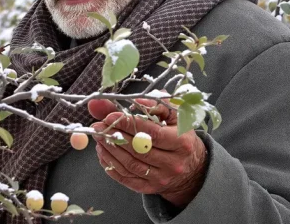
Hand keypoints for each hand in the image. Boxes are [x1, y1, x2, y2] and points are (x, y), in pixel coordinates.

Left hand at [88, 95, 207, 207]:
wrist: (191, 167)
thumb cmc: (178, 134)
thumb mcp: (172, 114)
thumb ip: (151, 104)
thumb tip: (132, 100)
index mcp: (182, 142)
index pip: (152, 133)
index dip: (129, 124)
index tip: (110, 116)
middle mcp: (173, 163)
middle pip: (139, 150)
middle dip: (115, 136)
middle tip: (98, 126)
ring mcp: (162, 178)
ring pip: (130, 165)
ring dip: (110, 150)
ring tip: (98, 137)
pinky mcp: (150, 188)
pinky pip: (126, 178)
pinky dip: (111, 165)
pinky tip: (103, 152)